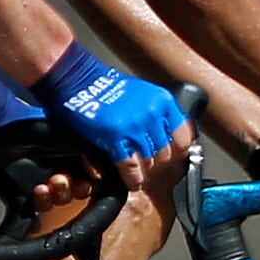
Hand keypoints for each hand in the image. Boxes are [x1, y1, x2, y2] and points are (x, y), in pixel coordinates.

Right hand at [28, 43, 188, 182]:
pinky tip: (131, 181)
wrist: (77, 77)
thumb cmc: (104, 84)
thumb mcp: (142, 93)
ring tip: (139, 174)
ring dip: (144, 172)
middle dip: (158, 164)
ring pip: (150, 162)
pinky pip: (131, 166)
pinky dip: (132, 178)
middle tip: (150, 168)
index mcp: (163, 101)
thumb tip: (163, 135)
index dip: (175, 153)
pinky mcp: (115, 136)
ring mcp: (135, 126)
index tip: (169, 157)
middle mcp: (153, 113)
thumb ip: (156, 113)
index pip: (183, 138)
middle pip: (166, 153)